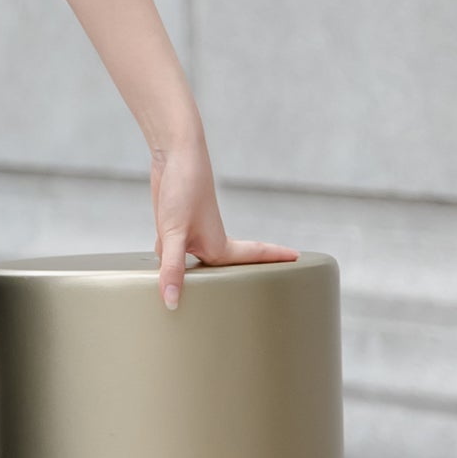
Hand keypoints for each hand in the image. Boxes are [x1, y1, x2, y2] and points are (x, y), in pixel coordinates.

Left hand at [151, 127, 291, 310]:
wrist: (172, 154)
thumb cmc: (182, 190)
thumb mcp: (174, 233)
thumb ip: (172, 269)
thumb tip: (171, 302)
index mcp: (218, 248)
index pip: (252, 257)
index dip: (274, 259)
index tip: (298, 258)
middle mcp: (208, 242)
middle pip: (225, 267)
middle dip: (239, 277)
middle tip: (255, 292)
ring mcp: (190, 234)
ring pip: (195, 264)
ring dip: (196, 275)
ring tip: (202, 293)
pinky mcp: (172, 226)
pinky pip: (173, 253)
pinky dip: (168, 263)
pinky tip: (158, 270)